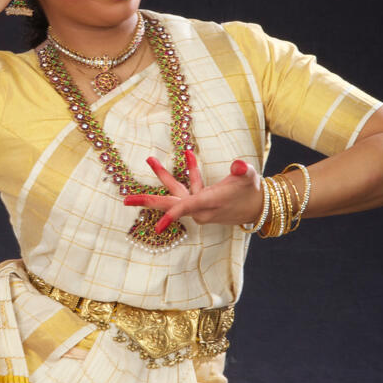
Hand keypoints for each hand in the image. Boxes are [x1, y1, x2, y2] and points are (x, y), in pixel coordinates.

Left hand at [123, 150, 264, 230]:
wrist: (257, 207)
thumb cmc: (252, 191)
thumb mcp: (250, 178)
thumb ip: (243, 171)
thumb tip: (238, 165)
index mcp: (208, 203)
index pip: (185, 209)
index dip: (171, 216)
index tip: (157, 227)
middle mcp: (200, 208)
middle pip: (169, 205)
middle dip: (148, 201)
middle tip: (125, 200)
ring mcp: (198, 206)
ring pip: (175, 193)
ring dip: (164, 175)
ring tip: (151, 158)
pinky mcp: (199, 203)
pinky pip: (187, 189)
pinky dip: (188, 172)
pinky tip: (188, 154)